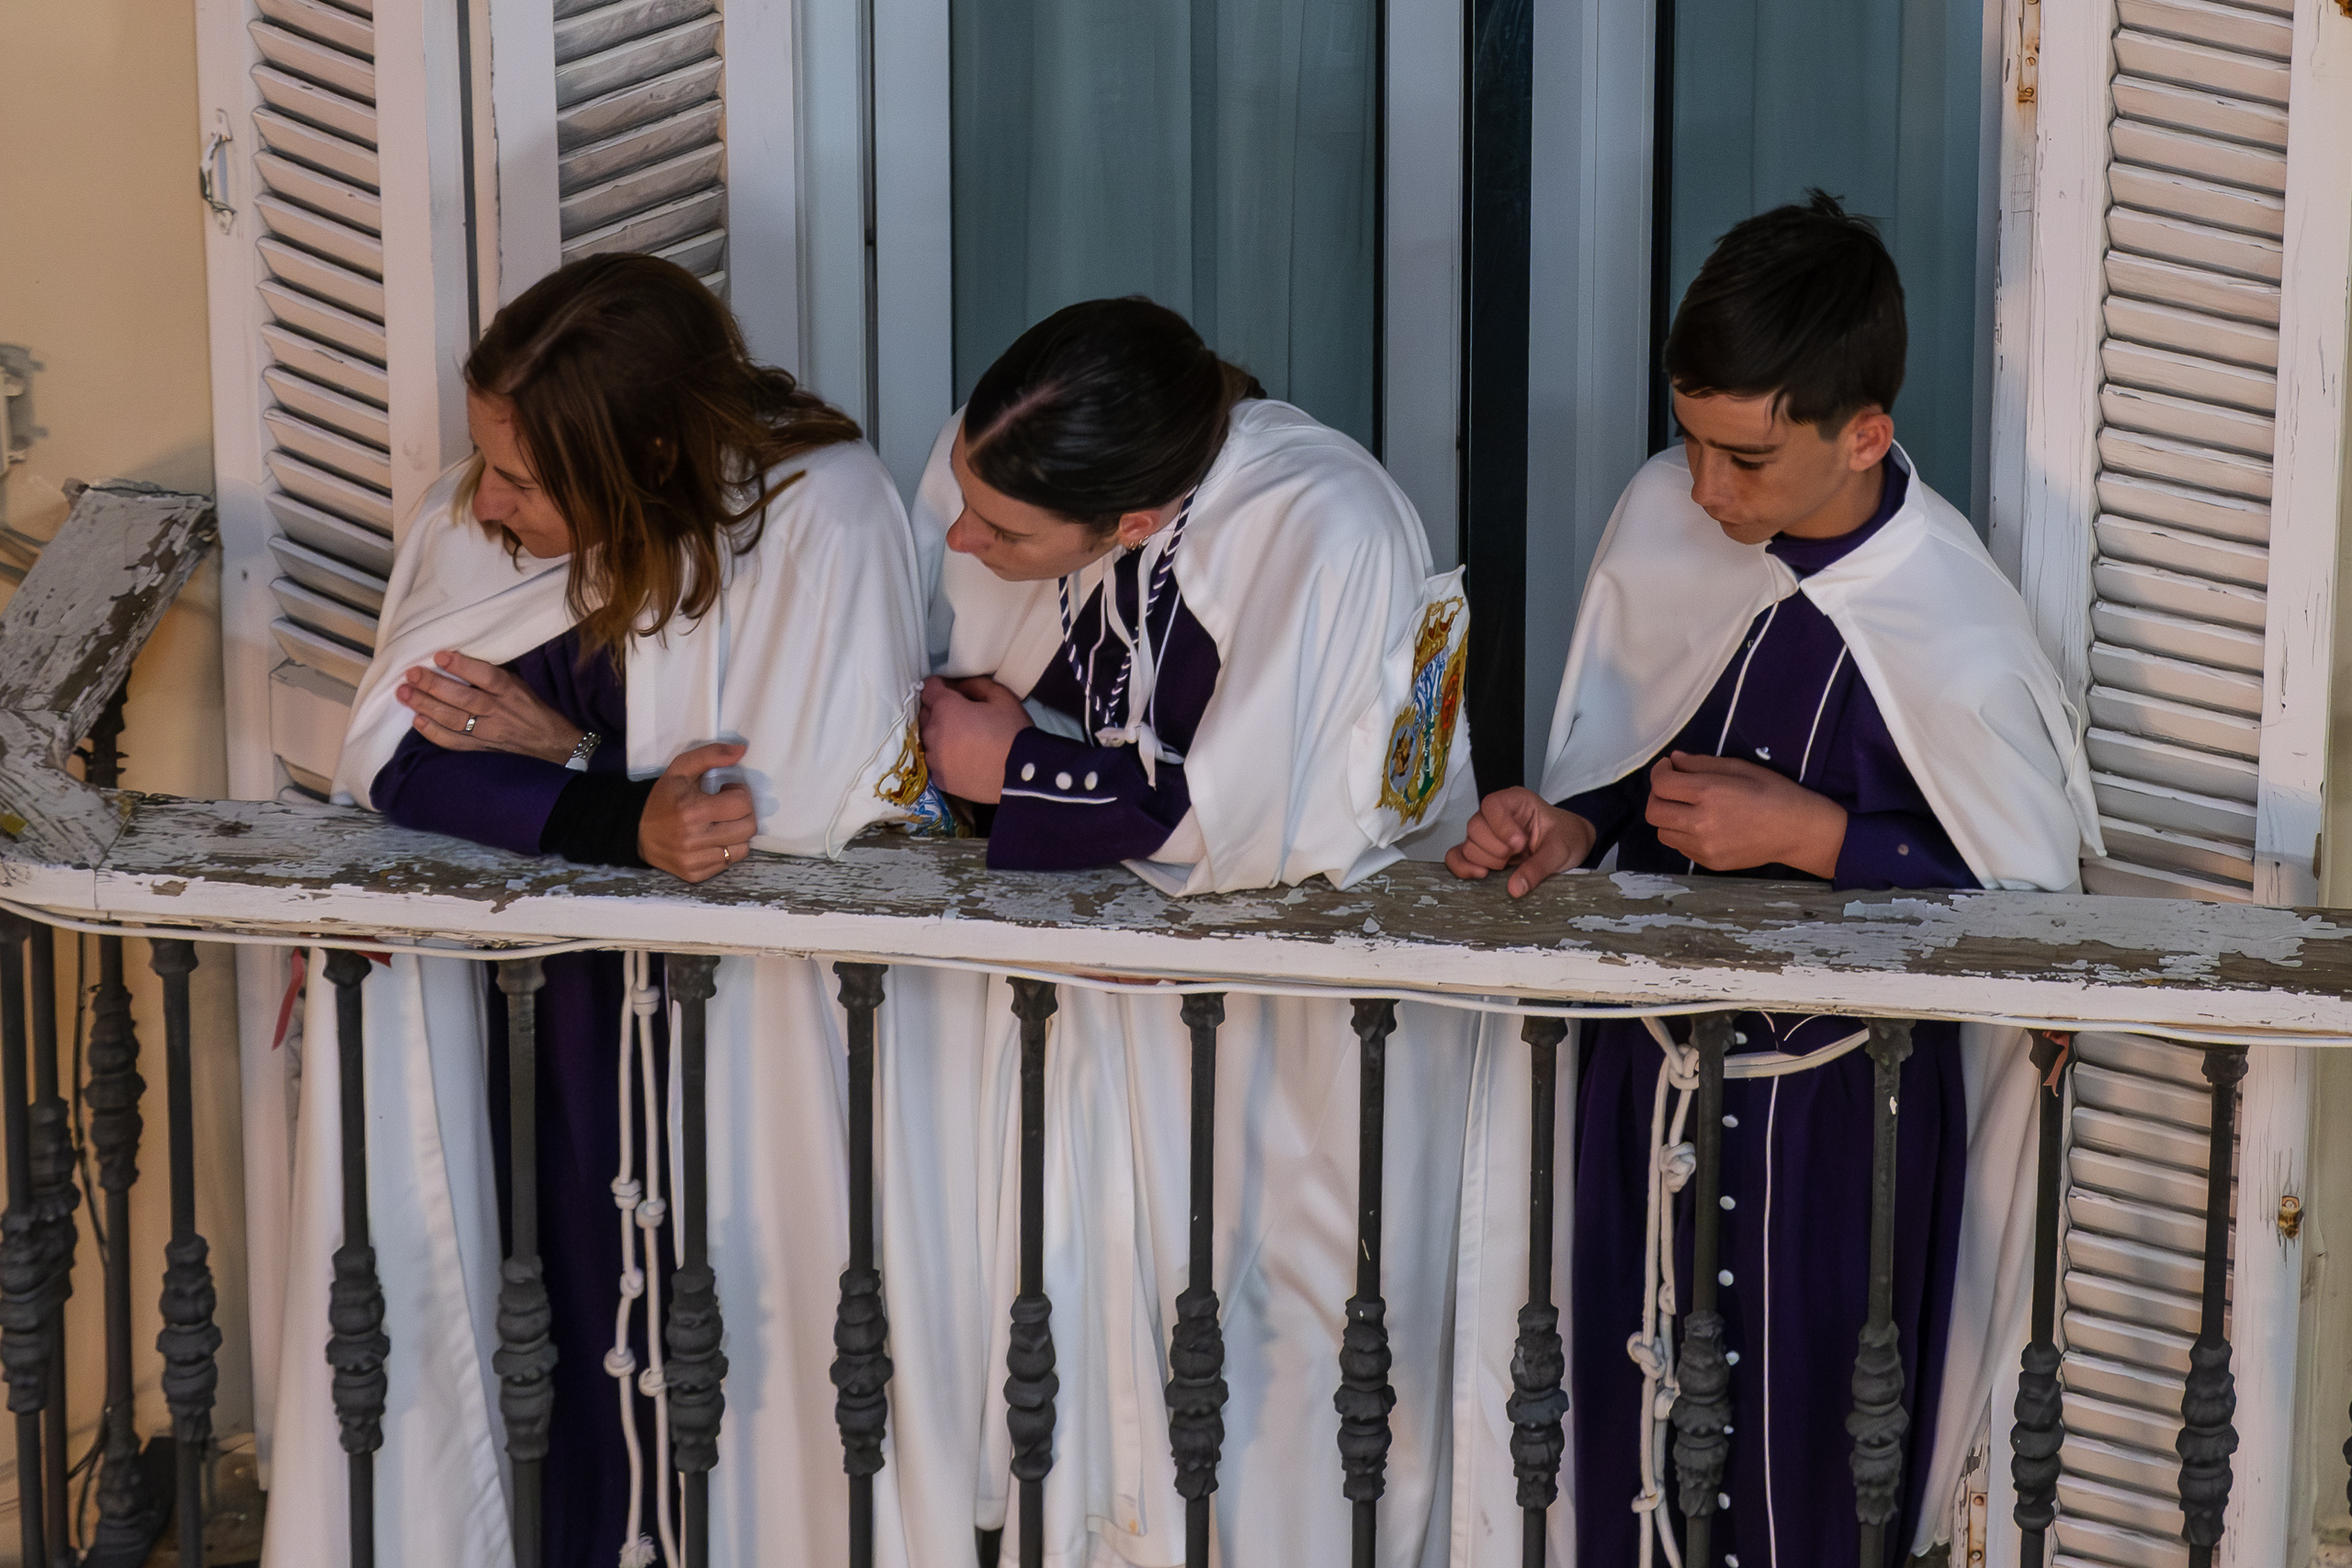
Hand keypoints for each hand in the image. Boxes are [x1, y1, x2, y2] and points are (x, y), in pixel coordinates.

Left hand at [397, 650, 581, 763]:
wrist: (554, 744)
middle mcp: (499, 711)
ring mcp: (489, 732)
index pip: (485, 676)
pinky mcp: (482, 748)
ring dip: (426, 706)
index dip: (462, 666)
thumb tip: (462, 657)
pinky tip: (417, 720)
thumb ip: (495, 674)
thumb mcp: (522, 683)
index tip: (440, 655)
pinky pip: (454, 742)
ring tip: (404, 693)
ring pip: (454, 719)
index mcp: (511, 691)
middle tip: (411, 674)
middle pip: (463, 699)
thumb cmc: (535, 707)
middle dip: (433, 686)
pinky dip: (434, 732)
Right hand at [638, 742, 756, 882]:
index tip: (726, 791)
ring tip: (720, 824)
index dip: (739, 794)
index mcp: (693, 811)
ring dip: (737, 834)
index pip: (743, 804)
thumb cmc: (663, 798)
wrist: (637, 831)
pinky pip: (727, 863)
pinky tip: (711, 839)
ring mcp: (695, 860)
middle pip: (748, 828)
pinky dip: (725, 850)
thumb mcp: (681, 769)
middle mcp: (695, 839)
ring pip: (742, 848)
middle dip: (743, 813)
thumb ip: (711, 755)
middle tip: (727, 807)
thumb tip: (741, 750)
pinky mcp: (695, 874)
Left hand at [917, 674, 1033, 804]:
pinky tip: (963, 759)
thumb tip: (960, 687)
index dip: (941, 686)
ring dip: (940, 735)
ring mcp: (934, 759)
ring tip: (963, 741)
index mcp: (945, 708)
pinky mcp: (940, 779)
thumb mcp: (1001, 696)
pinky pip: (935, 761)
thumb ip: (975, 684)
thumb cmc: (1013, 732)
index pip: (928, 688)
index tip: (954, 691)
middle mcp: (932, 732)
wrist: (1022, 777)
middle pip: (925, 714)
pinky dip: (944, 757)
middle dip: (939, 710)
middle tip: (962, 716)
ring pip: (928, 739)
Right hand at [1445, 786, 1597, 897]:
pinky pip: (1458, 857)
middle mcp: (1496, 815)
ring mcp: (1486, 834)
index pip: (1492, 805)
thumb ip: (1538, 868)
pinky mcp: (1481, 852)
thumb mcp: (1560, 850)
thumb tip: (1515, 888)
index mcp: (1515, 801)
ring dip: (1487, 861)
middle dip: (1496, 849)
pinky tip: (1481, 875)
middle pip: (1475, 828)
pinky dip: (1463, 867)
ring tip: (1509, 863)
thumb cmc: (1567, 837)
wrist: (1571, 846)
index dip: (1500, 826)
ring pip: (1468, 845)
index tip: (1520, 844)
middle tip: (1518, 855)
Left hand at [1645, 751, 1846, 876]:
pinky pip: (1680, 847)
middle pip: (1653, 811)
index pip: (1661, 784)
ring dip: (1668, 817)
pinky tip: (1701, 825)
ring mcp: (1704, 847)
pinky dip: (1682, 834)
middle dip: (1658, 795)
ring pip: (1662, 832)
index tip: (1668, 768)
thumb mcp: (1739, 767)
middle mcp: (1701, 822)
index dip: (1660, 771)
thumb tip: (1674, 761)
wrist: (1797, 830)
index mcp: (1708, 793)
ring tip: (1687, 807)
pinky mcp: (1709, 862)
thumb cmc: (1773, 792)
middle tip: (1673, 787)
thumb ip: (1701, 763)